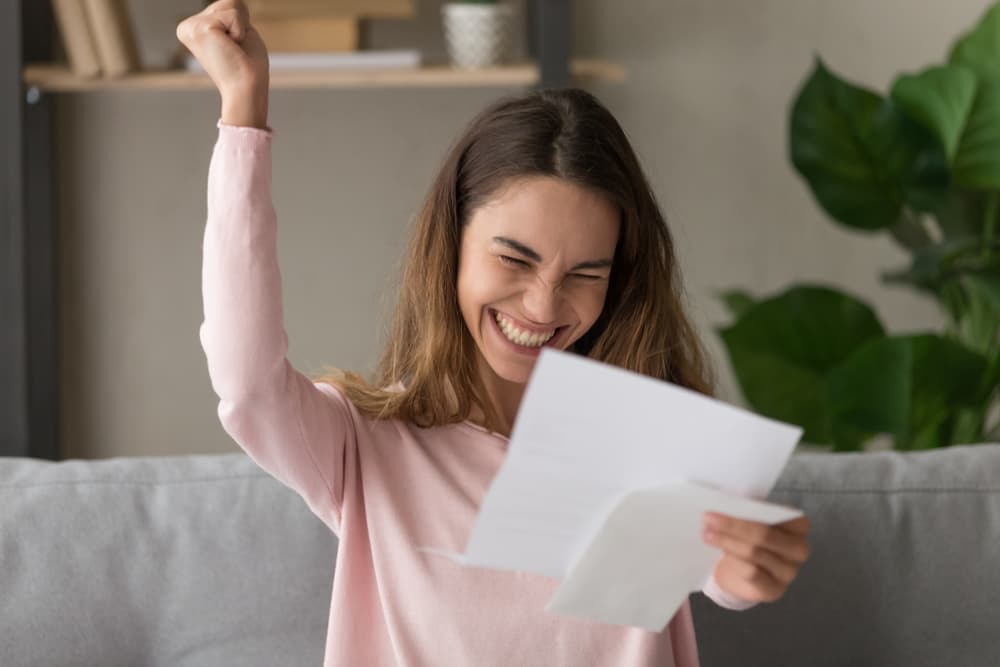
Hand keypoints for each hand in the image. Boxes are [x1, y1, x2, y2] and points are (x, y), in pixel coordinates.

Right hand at [176, 0, 269, 127]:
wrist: (246, 89)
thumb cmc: (247, 66)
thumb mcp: (238, 33)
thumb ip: (231, 15)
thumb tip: (232, 1)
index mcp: (193, 28)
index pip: (228, 6)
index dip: (241, 26)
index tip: (233, 48)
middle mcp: (187, 26)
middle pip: (229, 2)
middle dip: (241, 25)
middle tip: (235, 50)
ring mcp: (191, 26)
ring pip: (231, 4)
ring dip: (241, 28)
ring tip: (233, 49)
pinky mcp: (199, 28)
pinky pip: (234, 14)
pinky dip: (240, 31)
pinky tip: (231, 48)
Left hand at [702, 512, 809, 602]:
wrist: (743, 573)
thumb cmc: (749, 538)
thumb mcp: (750, 519)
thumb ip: (746, 510)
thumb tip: (727, 502)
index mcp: (798, 525)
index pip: (776, 514)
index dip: (748, 509)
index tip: (720, 504)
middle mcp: (799, 549)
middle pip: (764, 534)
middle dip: (733, 525)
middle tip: (708, 519)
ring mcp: (789, 572)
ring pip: (754, 553)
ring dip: (727, 542)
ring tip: (707, 534)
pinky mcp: (774, 589)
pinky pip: (751, 574)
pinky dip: (733, 562)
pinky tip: (719, 556)